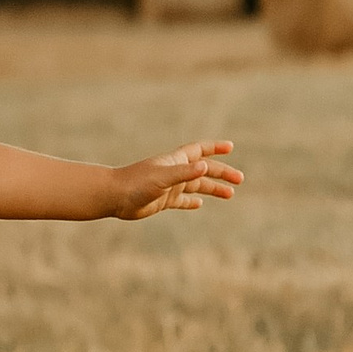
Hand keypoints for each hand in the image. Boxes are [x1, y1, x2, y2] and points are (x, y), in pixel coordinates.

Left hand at [114, 139, 242, 220]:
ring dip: (213, 188)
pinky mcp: (162, 200)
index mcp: (175, 162)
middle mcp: (174, 172)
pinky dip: (192, 201)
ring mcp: (168, 186)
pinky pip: (182, 200)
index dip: (214, 148)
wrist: (113, 196)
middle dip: (222, 173)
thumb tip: (206, 166)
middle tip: (240, 180)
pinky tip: (200, 204)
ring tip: (231, 194)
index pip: (199, 151)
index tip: (230, 147)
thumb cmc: (136, 184)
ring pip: (196, 185)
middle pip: (203, 170)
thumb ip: (184, 173)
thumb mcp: (163, 178)